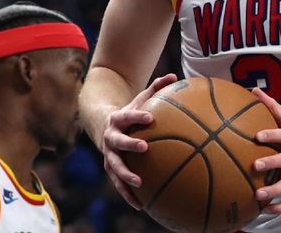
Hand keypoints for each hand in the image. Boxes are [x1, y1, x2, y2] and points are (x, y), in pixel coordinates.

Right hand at [101, 73, 177, 208]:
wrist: (105, 126)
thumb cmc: (131, 113)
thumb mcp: (140, 99)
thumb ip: (156, 88)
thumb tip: (175, 76)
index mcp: (118, 119)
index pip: (127, 115)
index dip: (137, 116)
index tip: (151, 117)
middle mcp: (110, 137)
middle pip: (118, 142)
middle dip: (130, 145)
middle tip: (145, 147)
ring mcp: (108, 155)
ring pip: (114, 166)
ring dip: (126, 175)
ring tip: (140, 183)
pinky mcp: (110, 169)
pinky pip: (118, 184)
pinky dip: (128, 194)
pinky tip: (141, 205)